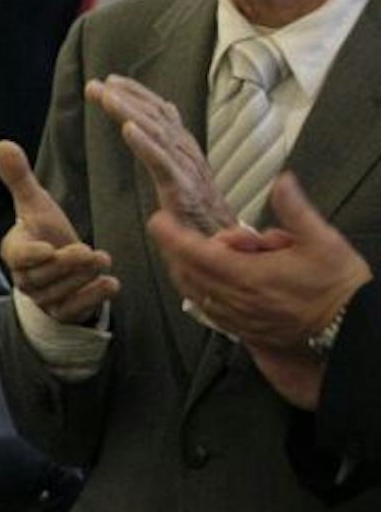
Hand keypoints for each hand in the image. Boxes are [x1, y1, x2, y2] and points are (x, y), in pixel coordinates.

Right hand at [0, 139, 118, 323]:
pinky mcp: (62, 312)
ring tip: (104, 261)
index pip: (18, 256)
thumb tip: (2, 143)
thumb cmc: (46, 231)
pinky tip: (110, 283)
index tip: (49, 248)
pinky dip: (93, 298)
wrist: (61, 266)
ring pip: (60, 294)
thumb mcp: (36, 203)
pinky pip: (74, 310)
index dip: (32, 255)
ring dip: (84, 279)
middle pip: (43, 277)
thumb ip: (19, 178)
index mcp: (15, 251)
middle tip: (92, 252)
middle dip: (68, 266)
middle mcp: (25, 279)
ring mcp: (43, 299)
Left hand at [86, 74, 235, 233]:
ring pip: (157, 134)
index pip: (160, 113)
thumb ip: (164, 153)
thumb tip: (146, 128)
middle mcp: (187, 153)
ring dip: (130, 112)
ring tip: (106, 97)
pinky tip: (127, 129)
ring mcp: (187, 171)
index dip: (137, 94)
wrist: (224, 246)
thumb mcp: (180, 177)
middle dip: (126, 97)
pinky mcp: (183, 191)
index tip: (109, 81)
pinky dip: (145, 144)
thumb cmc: (199, 215)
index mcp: (184, 149)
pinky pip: (162, 164)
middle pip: (156, 117)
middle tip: (96, 85)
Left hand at [146, 172, 369, 408]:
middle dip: (183, 249)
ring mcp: (237, 319)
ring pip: (194, 292)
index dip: (171, 235)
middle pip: (186, 272)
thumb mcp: (323, 240)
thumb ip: (296, 210)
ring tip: (223, 252)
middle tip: (206, 234)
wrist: (352, 328)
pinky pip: (209, 309)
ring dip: (193, 269)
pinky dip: (204, 290)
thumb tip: (282, 181)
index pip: (195, 253)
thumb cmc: (338, 285)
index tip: (158, 220)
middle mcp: (236, 300)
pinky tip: (222, 278)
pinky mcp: (243, 331)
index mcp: (248, 276)